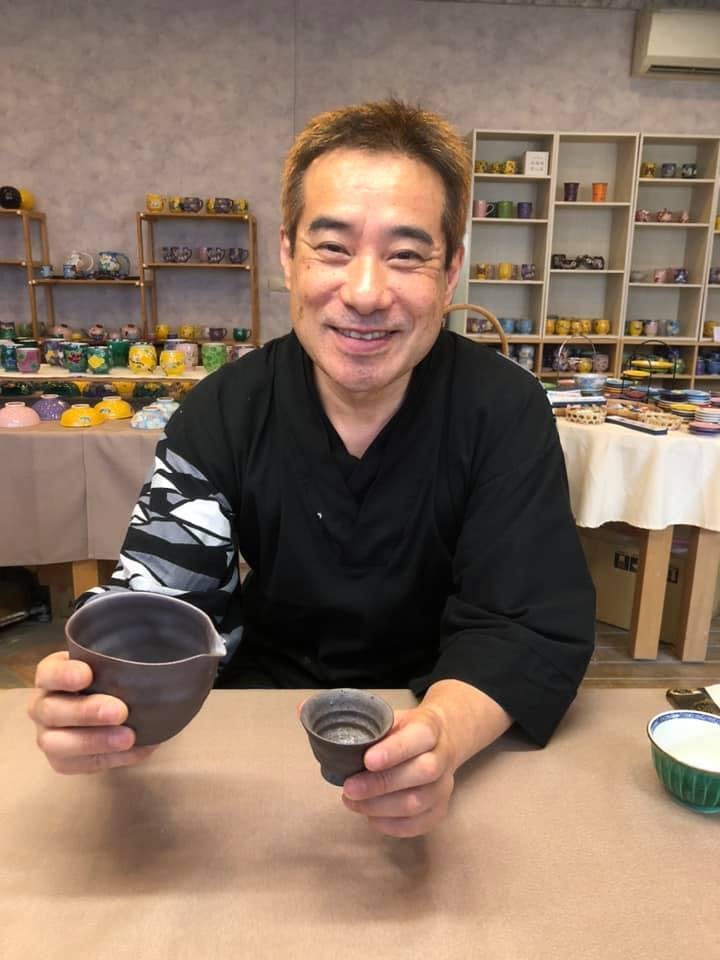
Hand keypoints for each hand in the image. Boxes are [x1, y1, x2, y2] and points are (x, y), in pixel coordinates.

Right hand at [27, 651, 156, 773]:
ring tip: (128, 738)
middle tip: (120, 712)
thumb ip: (117, 665)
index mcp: (50, 676)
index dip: (63, 675)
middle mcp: (43, 706)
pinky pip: (81, 765)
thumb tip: (149, 665)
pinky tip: (137, 750)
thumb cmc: (109, 679)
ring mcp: (49, 736)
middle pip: (51, 711)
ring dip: (95, 742)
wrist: (111, 708)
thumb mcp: (110, 665)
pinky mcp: (62, 762)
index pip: (48, 673)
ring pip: (58, 744)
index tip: (87, 675)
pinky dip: (112, 759)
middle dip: (85, 712)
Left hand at [340, 680, 511, 837]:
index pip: (420, 737)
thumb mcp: (392, 720)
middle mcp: (443, 759)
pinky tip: (369, 816)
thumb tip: (343, 750)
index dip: (394, 751)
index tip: (367, 761)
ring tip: (352, 802)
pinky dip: (389, 825)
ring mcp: (444, 788)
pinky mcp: (440, 810)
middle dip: (381, 784)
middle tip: (349, 788)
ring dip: (379, 807)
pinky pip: (417, 825)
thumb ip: (374, 732)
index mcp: (430, 730)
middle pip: (421, 773)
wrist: (440, 742)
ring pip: (417, 803)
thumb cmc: (406, 731)